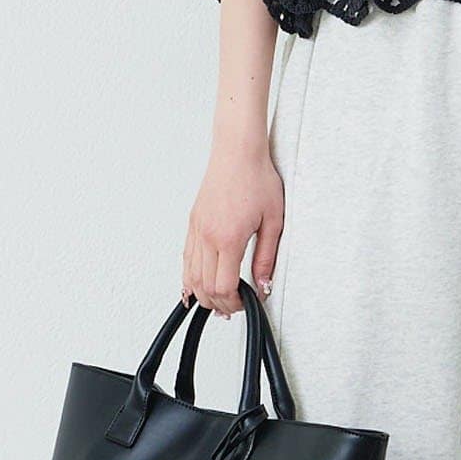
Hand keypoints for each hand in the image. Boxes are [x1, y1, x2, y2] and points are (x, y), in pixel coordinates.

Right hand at [182, 139, 284, 317]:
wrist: (237, 152)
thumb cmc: (257, 179)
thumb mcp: (274, 221)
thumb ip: (267, 257)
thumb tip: (264, 284)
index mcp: (228, 237)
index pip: (223, 286)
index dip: (233, 302)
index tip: (245, 303)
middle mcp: (207, 236)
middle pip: (203, 286)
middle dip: (218, 303)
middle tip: (234, 307)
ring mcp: (196, 229)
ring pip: (190, 275)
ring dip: (202, 293)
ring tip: (217, 301)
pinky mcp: (193, 223)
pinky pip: (186, 258)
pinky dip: (191, 276)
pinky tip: (199, 283)